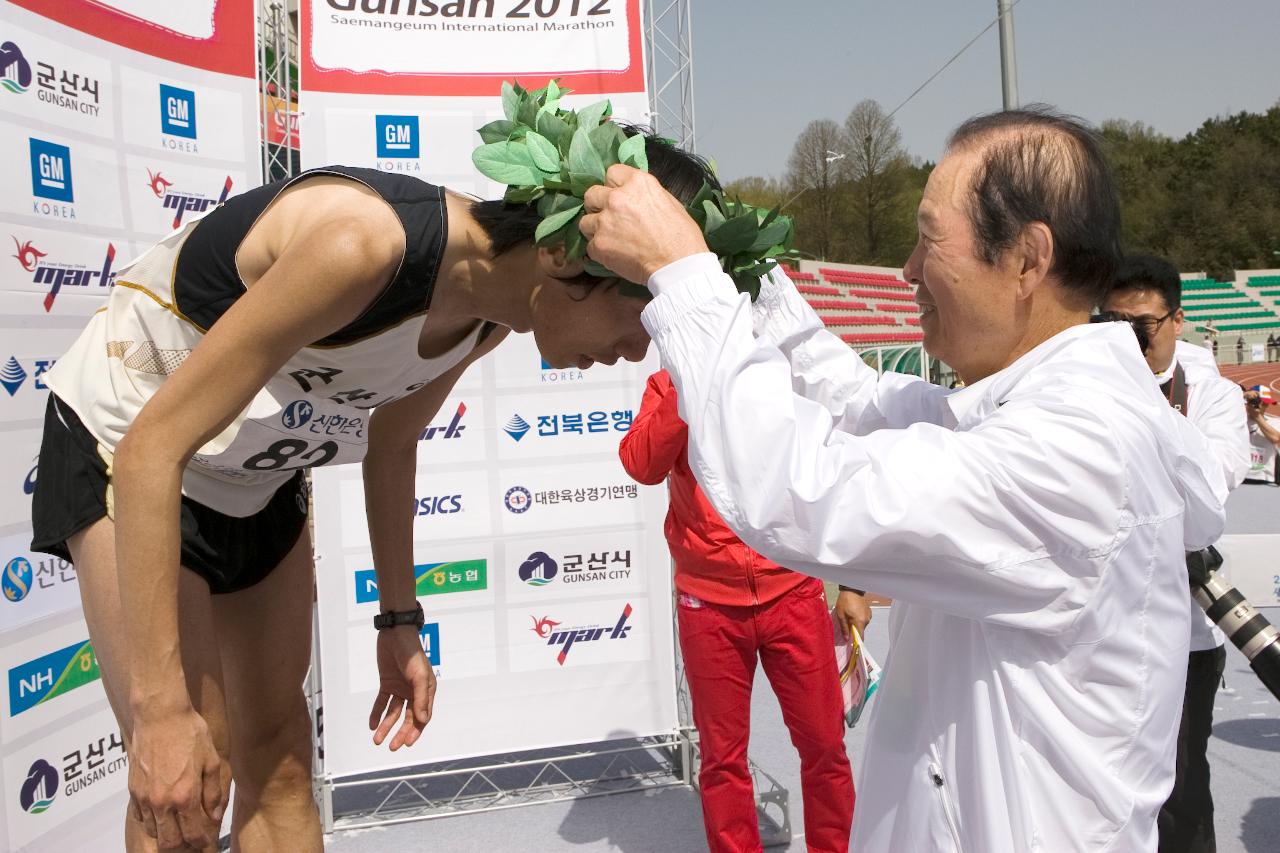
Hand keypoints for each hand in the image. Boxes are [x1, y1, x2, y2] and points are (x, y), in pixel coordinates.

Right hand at [127, 705, 224, 848]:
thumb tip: (214, 815)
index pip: (192, 834)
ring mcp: (145, 797)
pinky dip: (151, 819)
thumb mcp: (212, 761)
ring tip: (177, 823)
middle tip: (190, 837)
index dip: (201, 842)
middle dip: (181, 845)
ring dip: (165, 832)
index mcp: (185, 796)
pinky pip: (140, 815)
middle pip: (168, 842)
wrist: (160, 715)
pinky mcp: (133, 789)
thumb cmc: (190, 733)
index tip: (205, 841)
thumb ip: (213, 792)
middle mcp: (162, 801)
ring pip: (152, 831)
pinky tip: (162, 810)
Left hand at [369, 626, 436, 749]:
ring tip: (377, 740)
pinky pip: (382, 701)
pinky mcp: (388, 683)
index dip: (415, 731)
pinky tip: (372, 724)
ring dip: (386, 726)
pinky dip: (377, 712)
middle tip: (392, 746)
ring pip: (394, 712)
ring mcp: (400, 688)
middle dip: (400, 733)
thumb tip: (422, 720)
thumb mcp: (418, 675)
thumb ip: (421, 698)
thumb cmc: (411, 653)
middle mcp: (414, 691)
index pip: (422, 716)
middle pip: (408, 718)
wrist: (395, 634)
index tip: (406, 743)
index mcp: (427, 690)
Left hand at [579, 164, 709, 285]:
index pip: (612, 172)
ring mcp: (605, 221)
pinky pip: (590, 245)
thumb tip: (633, 197)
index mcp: (637, 183)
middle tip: (610, 218)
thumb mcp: (668, 202)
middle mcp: (617, 198)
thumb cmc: (681, 237)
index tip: (619, 196)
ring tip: (610, 239)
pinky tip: (614, 255)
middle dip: (598, 205)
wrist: (677, 265)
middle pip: (591, 194)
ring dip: (595, 229)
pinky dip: (600, 251)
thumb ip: (644, 195)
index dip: (614, 186)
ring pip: (585, 221)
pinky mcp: (599, 244)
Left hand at [833, 590, 871, 641]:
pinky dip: (859, 619)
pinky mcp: (869, 611)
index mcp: (860, 622)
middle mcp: (866, 620)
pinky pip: (864, 619)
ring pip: (862, 625)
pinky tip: (854, 613)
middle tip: (846, 627)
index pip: (860, 636)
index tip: (852, 645)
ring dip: (856, 624)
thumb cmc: (844, 602)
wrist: (852, 589)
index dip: (856, 642)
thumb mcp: (841, 615)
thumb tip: (846, 639)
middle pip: (860, 630)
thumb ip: (844, 628)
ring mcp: (869, 615)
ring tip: (849, 618)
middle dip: (854, 631)